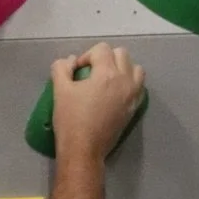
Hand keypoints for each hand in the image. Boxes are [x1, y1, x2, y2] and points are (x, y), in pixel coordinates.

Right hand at [49, 42, 145, 161]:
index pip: (102, 49)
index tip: (77, 71)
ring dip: (122, 68)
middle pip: (121, 54)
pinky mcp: (134, 108)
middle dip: (105, 58)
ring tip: (106, 80)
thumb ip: (62, 68)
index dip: (87, 56)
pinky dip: (129, 83)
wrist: (84, 149)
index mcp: (107, 74)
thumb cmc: (71, 118)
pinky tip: (113, 93)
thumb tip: (70, 61)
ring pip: (135, 69)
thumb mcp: (59, 89)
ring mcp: (133, 95)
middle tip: (91, 72)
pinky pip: (138, 86)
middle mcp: (125, 81)